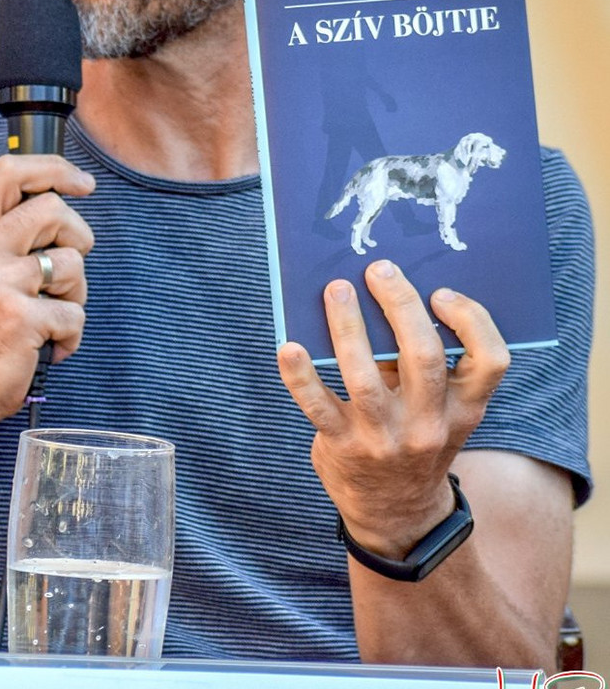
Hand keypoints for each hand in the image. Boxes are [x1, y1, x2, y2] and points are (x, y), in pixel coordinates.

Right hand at [0, 155, 95, 440]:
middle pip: (54, 209)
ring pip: (72, 262)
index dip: (55, 170)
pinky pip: (75, 313)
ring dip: (75, 294)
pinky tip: (46, 345)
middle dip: (77, 239)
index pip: (9, 172)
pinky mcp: (19, 317)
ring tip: (47, 314)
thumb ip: (3, 230)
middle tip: (63, 273)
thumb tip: (59, 195)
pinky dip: (70, 335)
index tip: (83, 183)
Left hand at [277, 261, 509, 557]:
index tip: (440, 292)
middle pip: (423, 356)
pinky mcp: (344, 445)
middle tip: (378, 269)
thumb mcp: (440, 411)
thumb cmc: (416, 439)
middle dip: (400, 305)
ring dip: (347, 327)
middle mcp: (430, 423)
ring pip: (365, 376)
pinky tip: (288, 346)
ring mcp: (385, 437)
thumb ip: (421, 365)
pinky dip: (299, 375)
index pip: (491, 360)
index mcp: (465, 407)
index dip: (471, 321)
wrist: (396, 511)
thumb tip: (382, 295)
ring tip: (336, 290)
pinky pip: (317, 405)